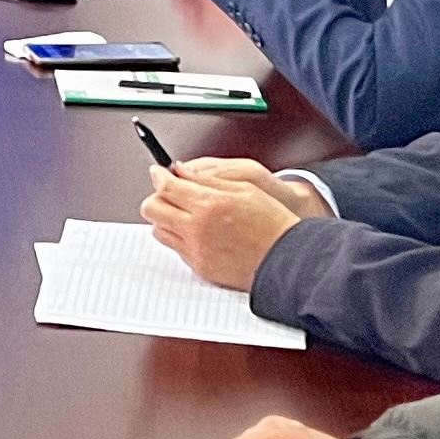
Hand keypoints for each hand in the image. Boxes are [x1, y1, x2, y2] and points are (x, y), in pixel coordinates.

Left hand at [144, 161, 309, 290]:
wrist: (287, 258)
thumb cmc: (273, 223)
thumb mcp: (244, 187)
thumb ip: (207, 179)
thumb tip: (181, 171)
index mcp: (209, 204)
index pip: (166, 186)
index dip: (159, 176)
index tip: (159, 172)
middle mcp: (197, 228)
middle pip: (152, 208)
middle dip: (157, 196)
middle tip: (169, 192)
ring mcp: (196, 250)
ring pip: (158, 229)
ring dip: (165, 218)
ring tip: (184, 213)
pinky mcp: (200, 267)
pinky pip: (175, 248)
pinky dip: (179, 236)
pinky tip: (196, 231)